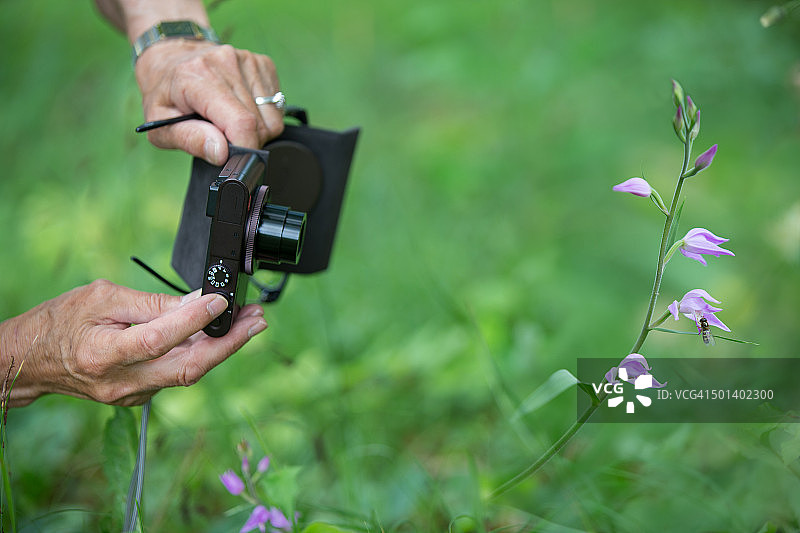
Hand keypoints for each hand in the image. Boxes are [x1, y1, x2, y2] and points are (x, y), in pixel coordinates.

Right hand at [3, 280, 266, 406]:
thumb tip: (197, 301)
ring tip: (249, 321)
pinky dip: (201, 354)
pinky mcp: (140, 396)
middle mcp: (122, 382)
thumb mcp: (102, 297)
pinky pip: (178, 374)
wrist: (31, 361)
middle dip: (231, 344)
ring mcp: (132, 394)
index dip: (195, 321)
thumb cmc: (61, 322)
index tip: (222, 301)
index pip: (161, 339)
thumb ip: (152, 304)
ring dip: (223, 348)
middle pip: (189, 368)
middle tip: (258, 318)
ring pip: (189, 373)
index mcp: (106, 353)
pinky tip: (219, 335)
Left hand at [135, 40, 284, 164]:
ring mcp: (247, 60)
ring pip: (272, 119)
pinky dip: (263, 116)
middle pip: (258, 125)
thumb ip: (190, 139)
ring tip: (229, 122)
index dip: (244, 149)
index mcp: (196, 76)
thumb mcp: (160, 124)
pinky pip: (276, 106)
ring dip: (256, 130)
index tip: (234, 158)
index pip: (240, 122)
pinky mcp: (261, 63)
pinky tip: (241, 108)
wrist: (170, 58)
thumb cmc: (165, 93)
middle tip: (222, 137)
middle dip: (245, 141)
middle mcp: (225, 62)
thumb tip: (221, 153)